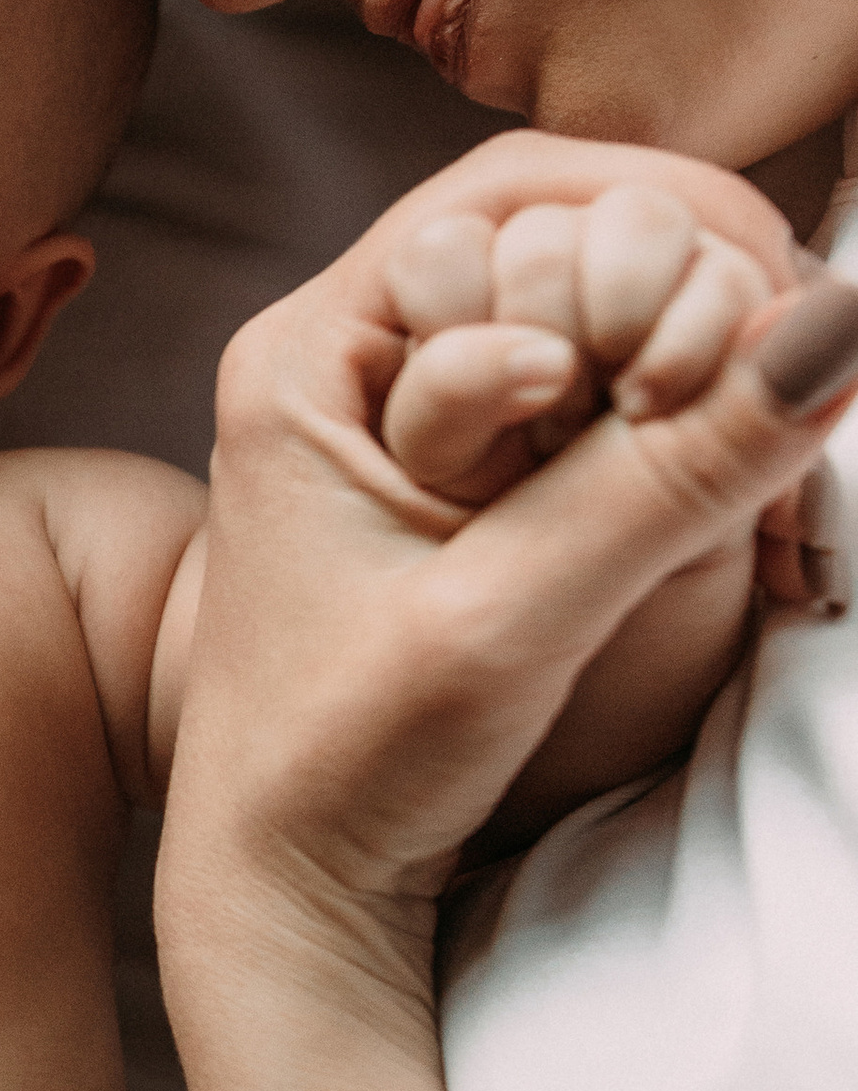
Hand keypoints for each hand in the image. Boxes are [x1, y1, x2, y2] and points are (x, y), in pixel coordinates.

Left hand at [159, 133, 857, 1030]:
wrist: (288, 901)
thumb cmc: (347, 766)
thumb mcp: (515, 615)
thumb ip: (669, 476)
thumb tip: (832, 330)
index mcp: (310, 354)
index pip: (510, 189)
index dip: (655, 217)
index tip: (761, 298)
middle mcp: (348, 361)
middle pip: (557, 233)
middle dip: (674, 290)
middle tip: (738, 393)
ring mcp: (400, 423)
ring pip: (585, 317)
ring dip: (677, 361)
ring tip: (716, 452)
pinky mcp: (455, 490)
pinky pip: (586, 404)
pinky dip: (660, 428)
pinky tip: (706, 491)